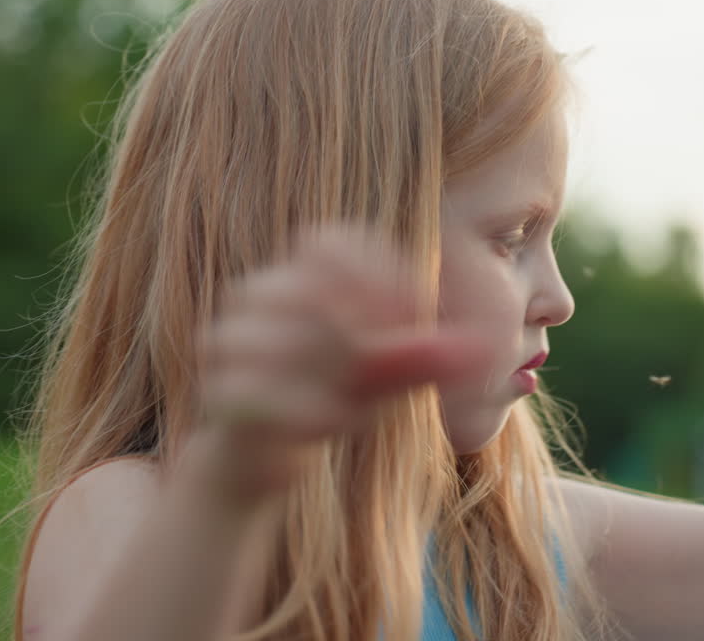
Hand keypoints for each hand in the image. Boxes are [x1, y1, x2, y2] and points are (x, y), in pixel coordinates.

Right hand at [194, 226, 491, 507]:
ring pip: (279, 341)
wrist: (258, 464)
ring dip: (328, 378)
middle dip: (358, 330)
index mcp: (298, 277)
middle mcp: (256, 296)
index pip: (329, 241)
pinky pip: (258, 394)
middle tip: (387, 368)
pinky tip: (324, 429)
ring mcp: (229, 342)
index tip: (411, 312)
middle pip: (306, 287)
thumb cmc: (323, 401)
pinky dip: (300, 413)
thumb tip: (485, 350)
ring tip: (352, 412)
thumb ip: (423, 360)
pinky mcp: (218, 392)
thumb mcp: (382, 380)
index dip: (373, 270)